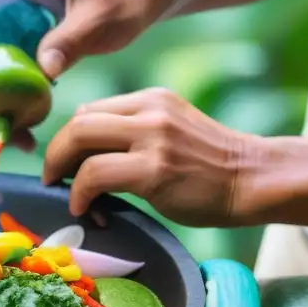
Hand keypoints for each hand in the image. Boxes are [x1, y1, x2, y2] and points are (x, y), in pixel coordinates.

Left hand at [42, 88, 260, 225]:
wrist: (254, 179)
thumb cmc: (210, 165)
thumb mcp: (170, 130)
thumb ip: (132, 129)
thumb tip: (85, 139)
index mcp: (151, 98)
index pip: (90, 110)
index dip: (69, 139)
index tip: (66, 164)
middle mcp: (150, 111)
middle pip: (77, 122)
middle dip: (55, 152)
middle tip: (53, 178)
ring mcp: (153, 138)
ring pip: (80, 141)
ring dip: (61, 170)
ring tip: (66, 194)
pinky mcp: (154, 169)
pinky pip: (95, 174)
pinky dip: (80, 192)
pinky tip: (85, 208)